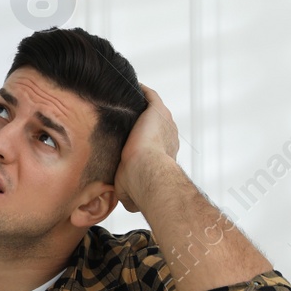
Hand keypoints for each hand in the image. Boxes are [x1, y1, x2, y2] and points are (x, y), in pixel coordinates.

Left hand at [115, 84, 178, 214]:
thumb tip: (129, 203)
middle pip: (154, 124)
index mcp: (164, 154)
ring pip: (151, 108)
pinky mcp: (157, 110)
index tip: (129, 137)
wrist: (147, 174)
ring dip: (138, 103)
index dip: (141, 139)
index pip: (154, 143)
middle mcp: (169, 136)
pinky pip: (149, 95)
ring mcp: (165, 122)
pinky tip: (126, 86)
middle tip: (121, 114)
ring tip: (121, 98)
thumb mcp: (132, 193)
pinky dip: (140, 90)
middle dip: (140, 120)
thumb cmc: (140, 187)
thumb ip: (130, 194)